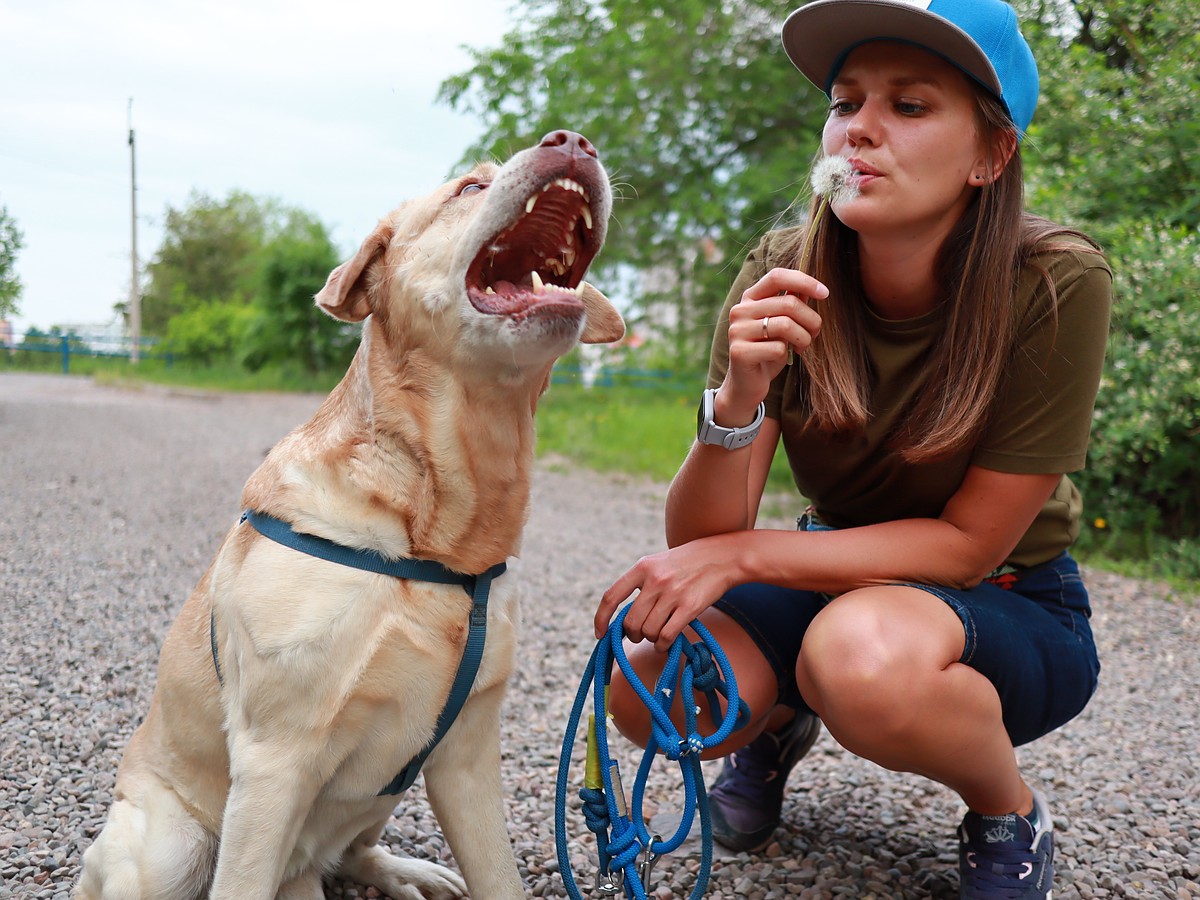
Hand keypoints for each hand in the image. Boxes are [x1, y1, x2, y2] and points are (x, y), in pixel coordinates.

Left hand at [594, 537, 739, 651]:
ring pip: (648, 631)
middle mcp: (655, 580)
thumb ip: (640, 584)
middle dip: (633, 635)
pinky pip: (666, 636)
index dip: (601, 619)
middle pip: (630, 622)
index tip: (601, 634)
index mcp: (642, 567)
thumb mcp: (658, 563)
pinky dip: (663, 645)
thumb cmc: (688, 562)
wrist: (723, 556)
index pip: (611, 597)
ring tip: (658, 635)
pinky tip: (666, 642)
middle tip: (641, 634)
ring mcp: (672, 594)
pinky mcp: (690, 607)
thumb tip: (624, 617)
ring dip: (651, 639)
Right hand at [720, 267, 827, 416]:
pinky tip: (784, 357)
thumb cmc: (768, 350)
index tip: (825, 293)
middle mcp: (740, 311)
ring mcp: (737, 331)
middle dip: (811, 320)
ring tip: (802, 346)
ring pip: (786, 325)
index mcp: (750, 298)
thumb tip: (813, 287)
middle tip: (815, 333)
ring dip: (804, 338)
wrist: (746, 384)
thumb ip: (792, 303)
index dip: (804, 281)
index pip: (777, 277)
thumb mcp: (782, 324)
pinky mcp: (739, 352)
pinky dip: (787, 354)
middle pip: (789, 303)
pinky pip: (778, 348)